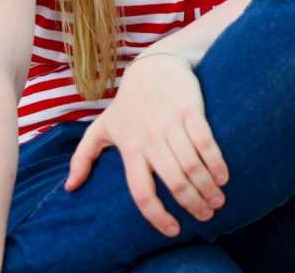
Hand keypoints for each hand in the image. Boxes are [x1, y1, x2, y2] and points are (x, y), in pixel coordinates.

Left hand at [65, 54, 228, 236]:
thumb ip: (82, 157)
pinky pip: (205, 140)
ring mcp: (171, 124)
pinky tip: (223, 175)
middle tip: (207, 215)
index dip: (157, 215)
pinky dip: (216, 161)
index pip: (142, 192)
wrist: (154, 64)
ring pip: (191, 164)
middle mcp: (151, 140)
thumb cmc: (128, 101)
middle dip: (193, 203)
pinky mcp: (190, 109)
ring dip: (207, 187)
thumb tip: (70, 188)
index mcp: (131, 149)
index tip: (173, 230)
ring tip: (218, 200)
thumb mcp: (101, 127)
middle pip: (173, 181)